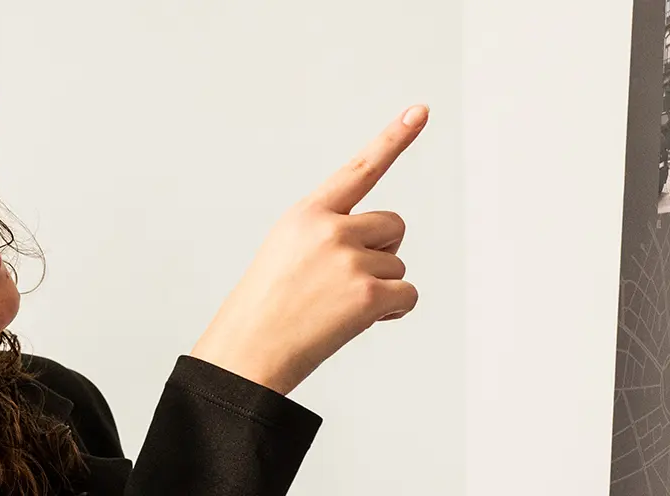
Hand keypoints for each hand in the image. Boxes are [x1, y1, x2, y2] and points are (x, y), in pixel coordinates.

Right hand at [189, 105, 426, 394]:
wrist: (248, 352)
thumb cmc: (266, 308)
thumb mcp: (286, 251)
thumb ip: (329, 233)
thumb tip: (383, 244)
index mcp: (307, 213)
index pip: (360, 169)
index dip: (395, 138)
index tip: (422, 110)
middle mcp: (330, 228)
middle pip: (393, 227)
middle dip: (381, 253)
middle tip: (340, 284)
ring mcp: (350, 259)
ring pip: (398, 265)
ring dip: (379, 289)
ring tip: (335, 308)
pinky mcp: (368, 293)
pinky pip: (408, 295)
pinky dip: (391, 312)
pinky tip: (358, 322)